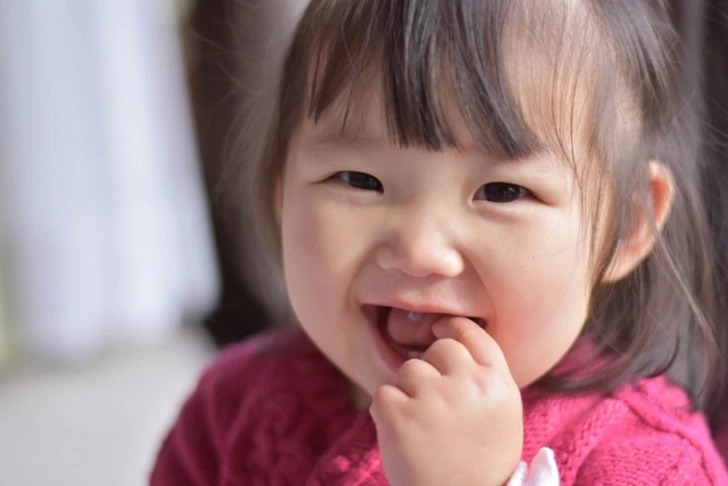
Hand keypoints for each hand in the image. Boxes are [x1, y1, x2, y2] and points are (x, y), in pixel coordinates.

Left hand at [370, 316, 522, 485]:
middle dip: (432, 368)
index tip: (440, 327)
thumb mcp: (501, 416)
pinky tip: (402, 435)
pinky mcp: (400, 416)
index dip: (454, 327)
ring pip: (409, 369)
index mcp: (498, 385)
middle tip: (433, 403)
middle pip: (440, 348)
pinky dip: (386, 412)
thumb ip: (483, 379)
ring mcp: (433, 398)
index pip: (474, 335)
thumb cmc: (481, 464)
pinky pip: (383, 394)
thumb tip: (453, 339)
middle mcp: (468, 385)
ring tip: (421, 426)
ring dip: (408, 392)